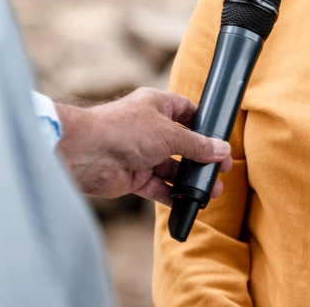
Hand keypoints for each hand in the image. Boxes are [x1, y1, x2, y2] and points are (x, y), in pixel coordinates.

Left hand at [54, 88, 233, 205]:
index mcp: (157, 106)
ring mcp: (142, 153)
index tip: (219, 140)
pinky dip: (172, 195)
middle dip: (200, 159)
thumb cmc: (124, 130)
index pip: (186, 111)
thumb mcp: (170, 134)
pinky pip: (158, 187)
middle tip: (220, 171)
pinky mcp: (134, 176)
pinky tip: (187, 202)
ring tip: (211, 192)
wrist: (87, 153)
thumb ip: (197, 145)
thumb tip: (222, 150)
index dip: (203, 125)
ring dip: (189, 180)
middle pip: (182, 144)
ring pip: (172, 168)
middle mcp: (150, 128)